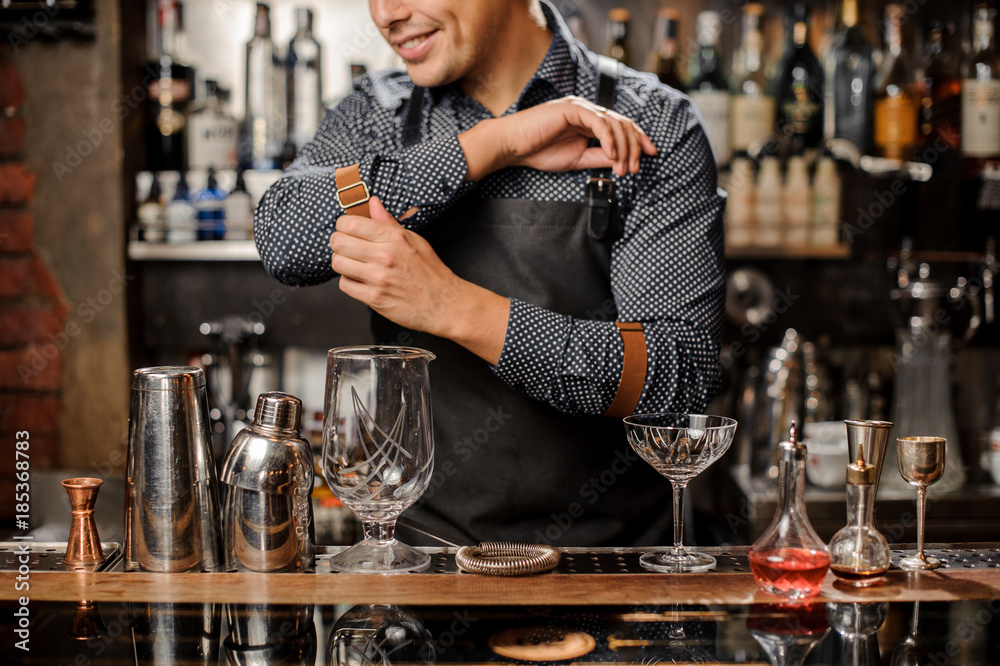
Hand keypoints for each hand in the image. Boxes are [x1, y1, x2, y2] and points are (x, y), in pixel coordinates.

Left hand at [330, 197, 509, 363]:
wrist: (444, 303)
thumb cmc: (430, 271)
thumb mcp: (413, 239)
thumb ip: (388, 222)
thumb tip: (373, 203)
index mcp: (394, 238)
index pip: (350, 223)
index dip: (343, 225)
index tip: (348, 230)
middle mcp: (385, 256)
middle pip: (338, 242)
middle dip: (339, 243)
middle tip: (347, 247)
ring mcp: (378, 278)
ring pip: (338, 263)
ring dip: (342, 263)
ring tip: (354, 264)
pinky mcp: (374, 298)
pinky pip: (345, 285)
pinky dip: (349, 282)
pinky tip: (360, 280)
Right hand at [461, 96, 656, 179]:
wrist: (513, 146)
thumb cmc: (539, 151)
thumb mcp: (578, 159)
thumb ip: (600, 157)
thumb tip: (623, 161)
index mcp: (589, 122)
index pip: (621, 127)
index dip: (639, 140)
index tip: (650, 156)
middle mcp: (588, 111)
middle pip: (623, 124)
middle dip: (634, 148)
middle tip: (634, 169)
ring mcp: (581, 108)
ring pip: (614, 123)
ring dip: (623, 148)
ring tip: (623, 168)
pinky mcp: (572, 109)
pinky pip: (599, 122)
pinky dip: (609, 139)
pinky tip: (611, 154)